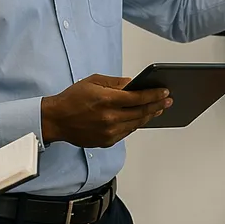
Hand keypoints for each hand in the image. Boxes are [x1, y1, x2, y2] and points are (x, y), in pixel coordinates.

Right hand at [41, 74, 170, 147]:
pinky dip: (135, 124)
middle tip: (168, 100)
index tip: (165, 92)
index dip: (154, 94)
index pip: (138, 97)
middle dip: (157, 105)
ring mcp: (109, 132)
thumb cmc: (72, 99)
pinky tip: (141, 118)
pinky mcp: (107, 141)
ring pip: (136, 124)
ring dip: (149, 116)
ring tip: (158, 109)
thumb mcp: (93, 82)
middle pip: (141, 112)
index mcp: (107, 100)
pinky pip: (127, 132)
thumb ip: (115, 82)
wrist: (56, 120)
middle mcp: (110, 117)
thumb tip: (132, 83)